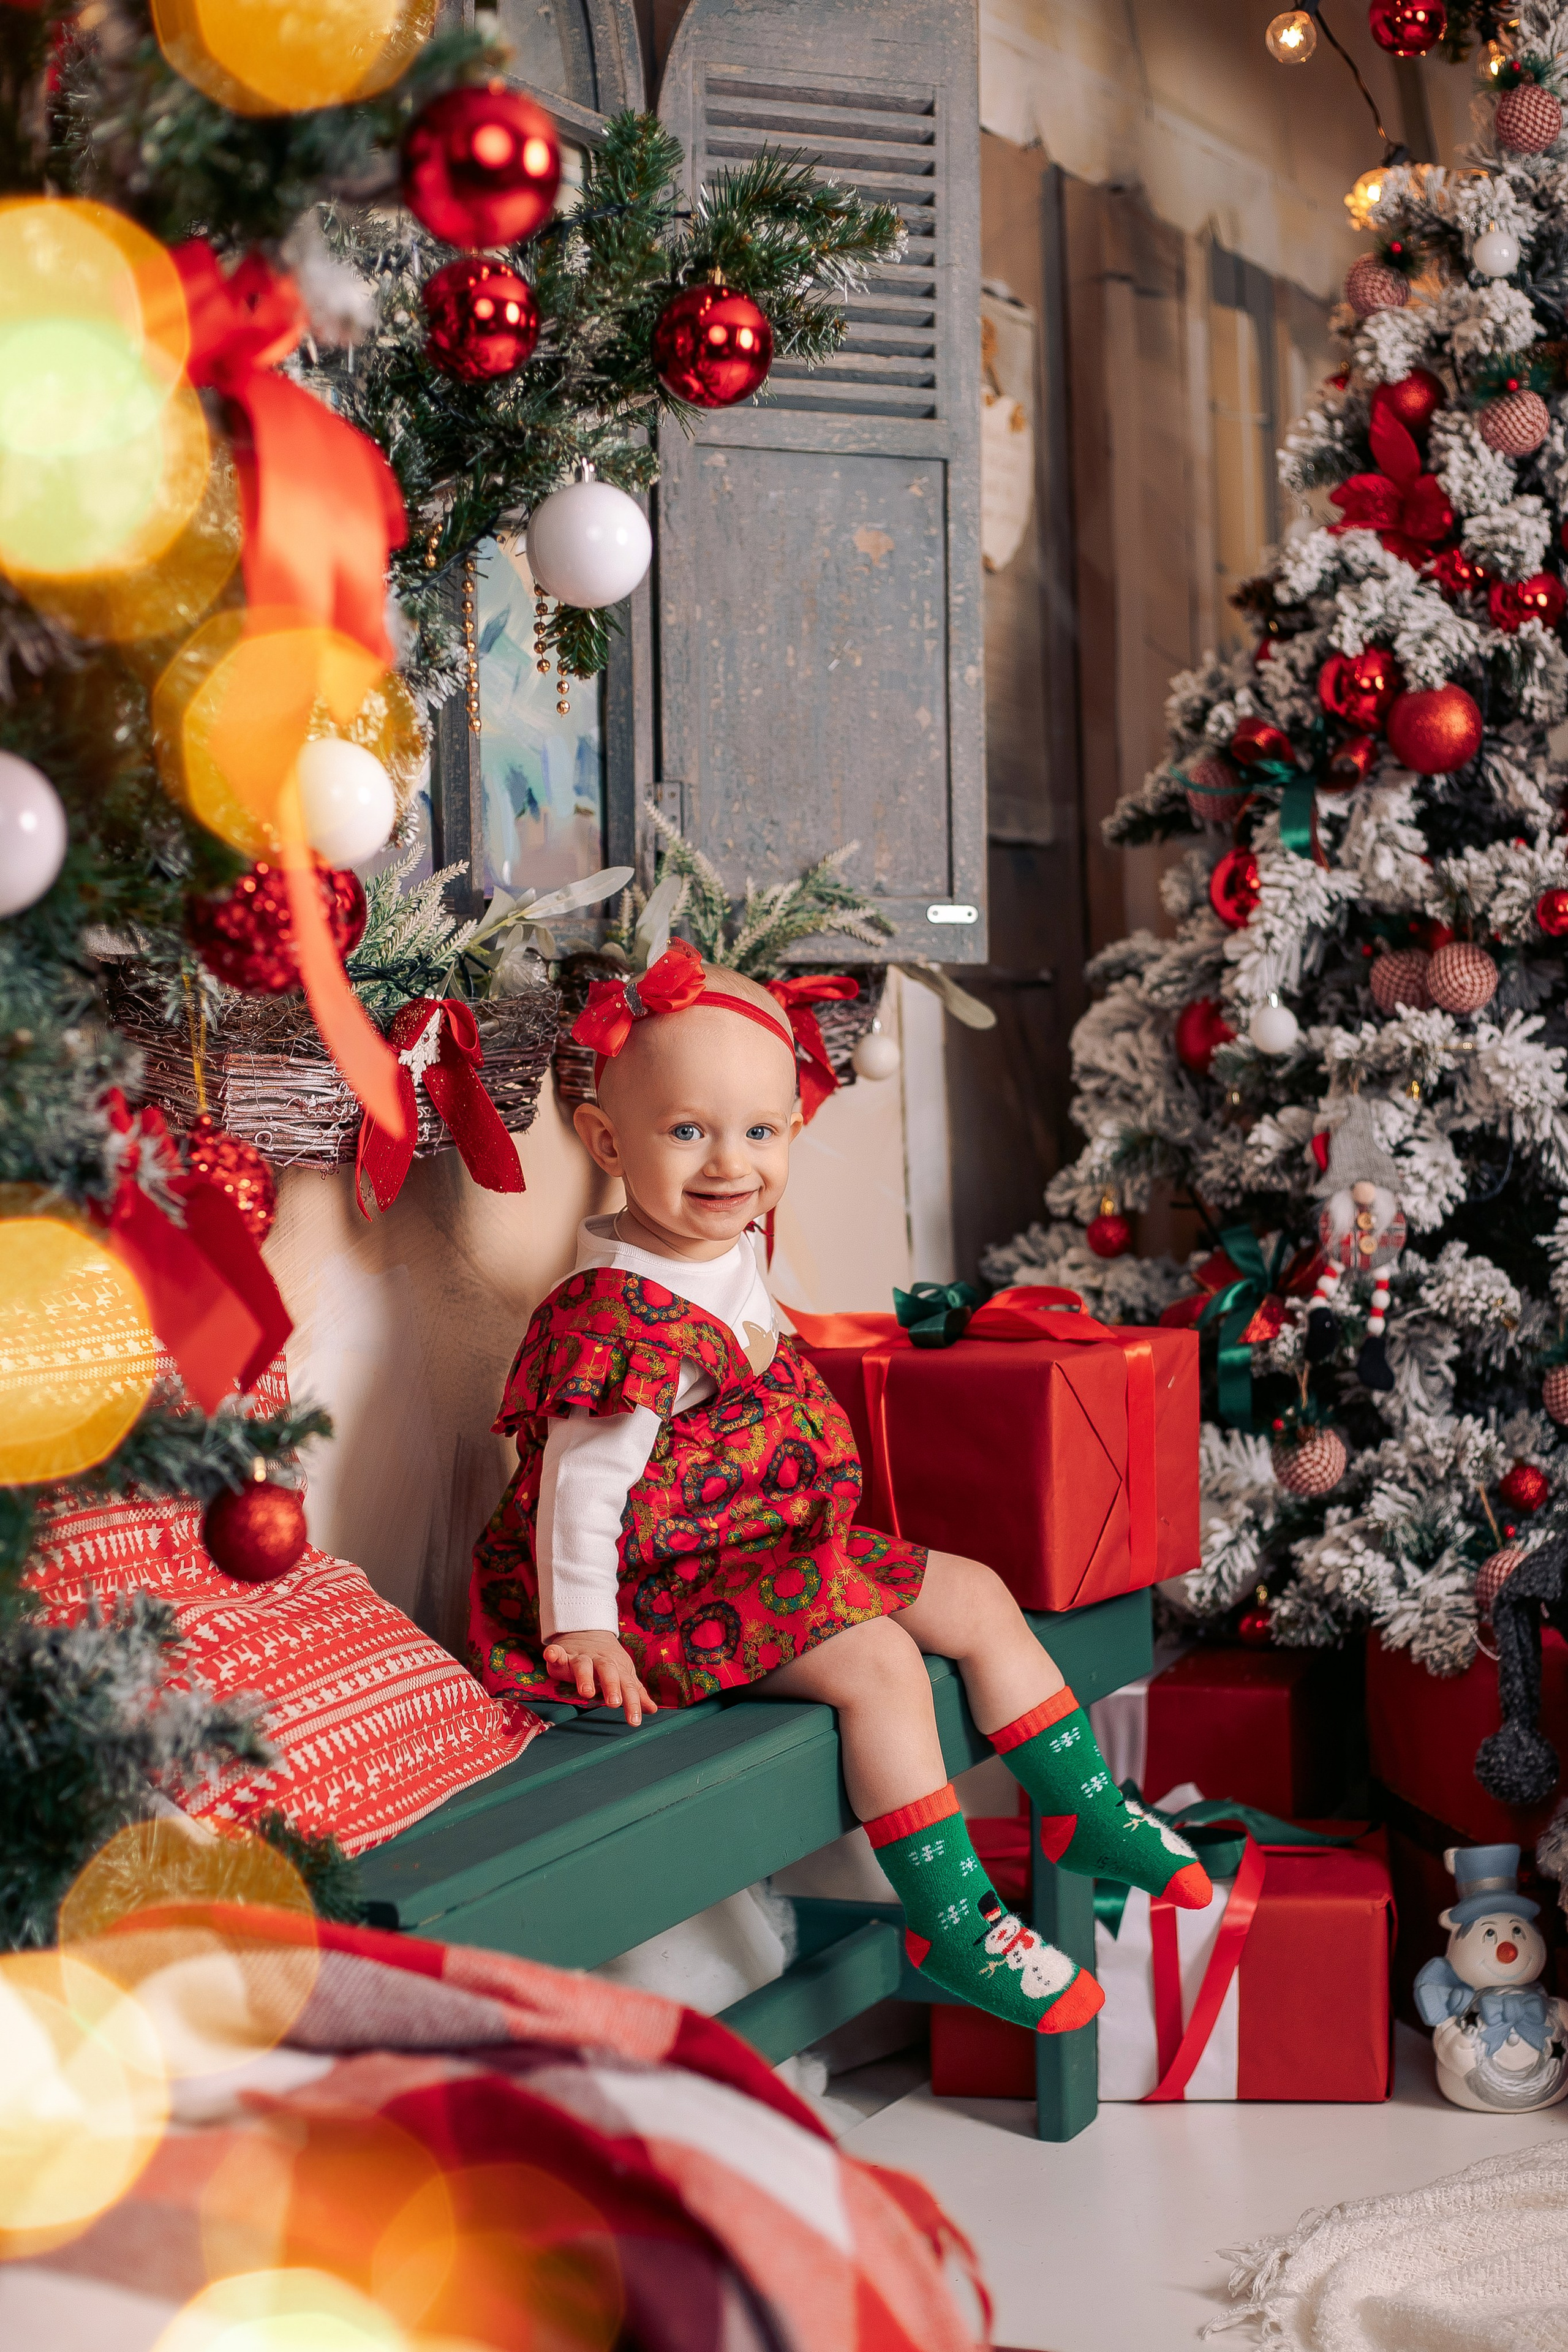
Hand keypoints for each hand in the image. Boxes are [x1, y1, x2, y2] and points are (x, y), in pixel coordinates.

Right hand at [542, 1630, 658, 1724]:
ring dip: (585, 1677)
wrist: (589, 1631)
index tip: (634, 1721)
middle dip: (611, 1687)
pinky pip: (557, 1652)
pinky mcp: (563, 1654)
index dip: (632, 1703)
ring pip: (583, 1665)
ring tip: (586, 1692)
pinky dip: (554, 1653)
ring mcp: (581, 1657)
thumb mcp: (624, 1675)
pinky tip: (551, 1655)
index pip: (627, 1686)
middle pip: (607, 1672)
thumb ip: (635, 1693)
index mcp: (618, 1669)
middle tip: (614, 1704)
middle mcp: (600, 1662)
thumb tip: (652, 1710)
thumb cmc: (608, 1661)